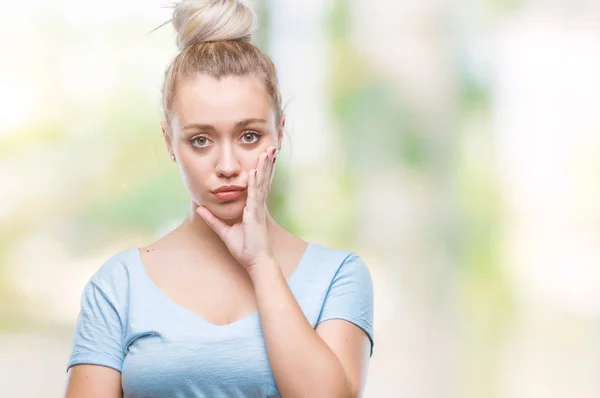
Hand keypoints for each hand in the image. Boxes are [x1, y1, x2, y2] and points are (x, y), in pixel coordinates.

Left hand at [196, 146, 276, 271]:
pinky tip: (255, 171)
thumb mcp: (224, 232)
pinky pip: (254, 195)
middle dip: (266, 163)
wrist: (255, 262)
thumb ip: (213, 220)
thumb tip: (200, 209)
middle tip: (272, 148)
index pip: (257, 185)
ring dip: (264, 167)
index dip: (260, 170)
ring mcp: (257, 209)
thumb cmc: (245, 249)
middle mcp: (257, 206)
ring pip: (261, 183)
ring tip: (268, 152)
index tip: (263, 157)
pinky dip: (255, 182)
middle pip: (262, 180)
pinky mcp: (255, 214)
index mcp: (253, 208)